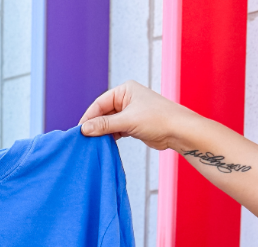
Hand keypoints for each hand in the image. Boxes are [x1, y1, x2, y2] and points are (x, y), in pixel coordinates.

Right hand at [79, 80, 196, 150]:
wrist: (178, 131)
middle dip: (94, 126)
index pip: (99, 103)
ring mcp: (129, 112)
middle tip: (84, 139)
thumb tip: (84, 129)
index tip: (79, 131)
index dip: (88, 117)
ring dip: (102, 133)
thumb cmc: (158, 119)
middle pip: (103, 113)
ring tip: (92, 143)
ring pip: (108, 123)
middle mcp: (126, 99)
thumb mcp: (127, 121)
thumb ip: (104, 125)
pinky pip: (115, 130)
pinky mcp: (132, 125)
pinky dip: (109, 137)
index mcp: (124, 90)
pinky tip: (104, 144)